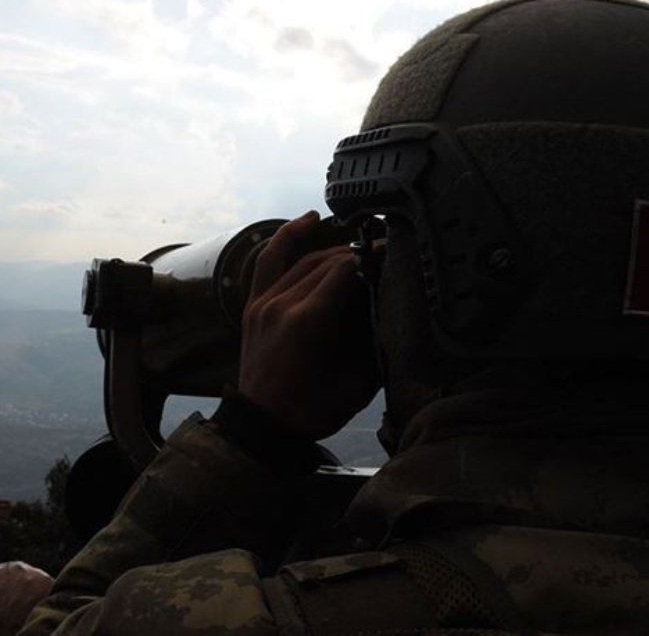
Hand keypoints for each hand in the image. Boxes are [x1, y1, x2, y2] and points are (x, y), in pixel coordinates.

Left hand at [238, 210, 380, 440]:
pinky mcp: (254, 305)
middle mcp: (282, 304)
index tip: (394, 252)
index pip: (345, 271)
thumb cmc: (312, 411)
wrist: (263, 427)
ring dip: (331, 249)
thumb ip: (375, 340)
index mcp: (308, 322)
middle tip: (384, 254)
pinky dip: (287, 237)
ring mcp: (263, 302)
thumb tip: (392, 304)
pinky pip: (269, 261)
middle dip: (358, 255)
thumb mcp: (357, 382)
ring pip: (302, 259)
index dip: (373, 257)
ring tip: (359, 243)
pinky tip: (308, 221)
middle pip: (326, 263)